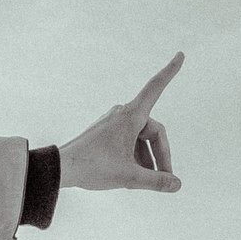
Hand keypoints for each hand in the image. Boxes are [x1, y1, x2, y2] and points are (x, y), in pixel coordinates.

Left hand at [58, 53, 183, 192]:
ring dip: (145, 159)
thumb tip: (177, 185)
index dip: (170, 72)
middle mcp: (122, 114)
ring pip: (138, 140)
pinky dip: (131, 156)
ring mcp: (110, 123)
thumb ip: (155, 181)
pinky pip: (124, 142)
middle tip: (164, 177)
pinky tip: (129, 175)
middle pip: (152, 132)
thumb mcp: (129, 177)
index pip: (156, 87)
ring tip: (144, 181)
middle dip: (160, 155)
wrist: (59, 170)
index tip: (180, 54)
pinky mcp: (101, 134)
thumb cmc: (93, 168)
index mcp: (132, 115)